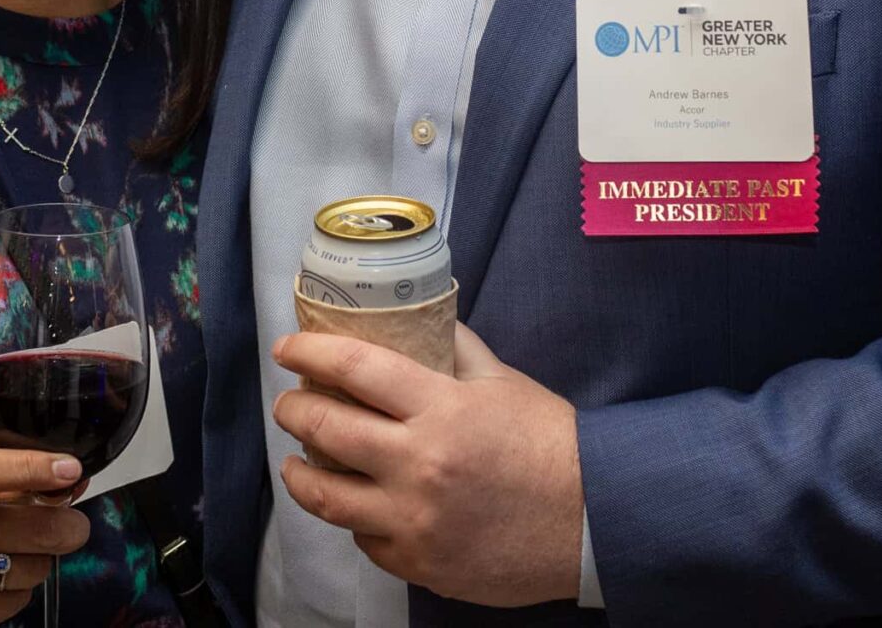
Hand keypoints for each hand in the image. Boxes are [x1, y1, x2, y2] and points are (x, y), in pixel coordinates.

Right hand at [0, 448, 91, 627]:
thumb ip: (7, 476)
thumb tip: (72, 479)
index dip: (32, 468)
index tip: (69, 468)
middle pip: (30, 531)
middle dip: (67, 527)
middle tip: (72, 524)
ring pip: (32, 569)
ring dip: (39, 558)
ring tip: (19, 550)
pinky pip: (16, 601)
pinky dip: (18, 588)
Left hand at [271, 324, 584, 607]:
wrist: (593, 520)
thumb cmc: (550, 446)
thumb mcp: (502, 382)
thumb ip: (455, 349)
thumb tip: (420, 318)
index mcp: (441, 409)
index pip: (355, 368)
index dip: (310, 352)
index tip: (288, 348)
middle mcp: (419, 464)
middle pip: (325, 429)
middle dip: (293, 410)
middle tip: (287, 403)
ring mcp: (415, 519)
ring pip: (327, 496)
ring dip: (300, 474)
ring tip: (295, 462)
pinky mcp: (419, 562)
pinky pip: (364, 538)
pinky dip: (354, 519)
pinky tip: (353, 504)